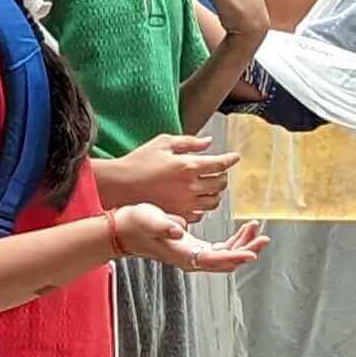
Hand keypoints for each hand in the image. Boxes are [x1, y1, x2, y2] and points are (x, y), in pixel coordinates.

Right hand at [99, 130, 234, 218]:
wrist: (120, 185)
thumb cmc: (138, 162)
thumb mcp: (163, 143)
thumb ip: (189, 142)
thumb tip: (208, 143)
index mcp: (187, 166)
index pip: (220, 164)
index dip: (230, 160)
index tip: (235, 157)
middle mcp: (189, 186)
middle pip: (220, 183)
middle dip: (223, 176)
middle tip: (219, 171)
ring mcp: (184, 202)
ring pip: (213, 201)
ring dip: (215, 192)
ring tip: (209, 185)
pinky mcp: (178, 214)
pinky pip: (200, 213)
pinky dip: (202, 206)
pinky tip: (196, 198)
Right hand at [109, 206, 267, 274]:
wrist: (123, 230)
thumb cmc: (135, 222)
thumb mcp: (148, 219)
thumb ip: (164, 225)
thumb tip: (180, 231)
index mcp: (183, 255)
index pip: (215, 260)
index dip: (235, 257)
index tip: (252, 253)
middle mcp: (191, 260)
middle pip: (226, 262)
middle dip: (247, 250)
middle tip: (264, 237)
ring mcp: (193, 256)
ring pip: (226, 256)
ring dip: (243, 244)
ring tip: (256, 228)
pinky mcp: (193, 249)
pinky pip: (220, 250)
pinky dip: (234, 241)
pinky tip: (242, 229)